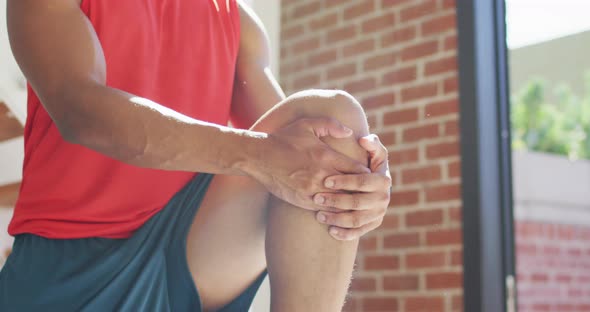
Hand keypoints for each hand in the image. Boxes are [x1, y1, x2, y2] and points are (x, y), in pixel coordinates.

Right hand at [251, 117, 369, 209]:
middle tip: (368, 191)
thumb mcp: (307, 124)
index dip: (366, 173)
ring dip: (349, 202)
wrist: (258, 157)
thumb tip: (350, 132)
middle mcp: (321, 175)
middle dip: (361, 190)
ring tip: (357, 203)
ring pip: (340, 202)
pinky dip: (334, 210)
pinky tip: (339, 210)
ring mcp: (312, 190)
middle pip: (352, 188)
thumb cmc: (284, 139)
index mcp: (326, 156)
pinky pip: (325, 209)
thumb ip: (331, 125)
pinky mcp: (303, 200)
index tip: (368, 174)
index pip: (357, 170)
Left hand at [313, 134, 390, 239]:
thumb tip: (363, 139)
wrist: (371, 183)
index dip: (345, 181)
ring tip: (319, 215)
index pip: (363, 181)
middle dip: (336, 201)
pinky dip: (345, 233)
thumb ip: (370, 143)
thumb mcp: (372, 151)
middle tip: (317, 199)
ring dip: (337, 219)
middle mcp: (384, 198)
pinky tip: (330, 230)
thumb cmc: (366, 163)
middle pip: (358, 202)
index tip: (326, 181)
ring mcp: (378, 213)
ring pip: (356, 219)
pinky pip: (359, 232)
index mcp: (383, 180)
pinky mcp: (373, 224)